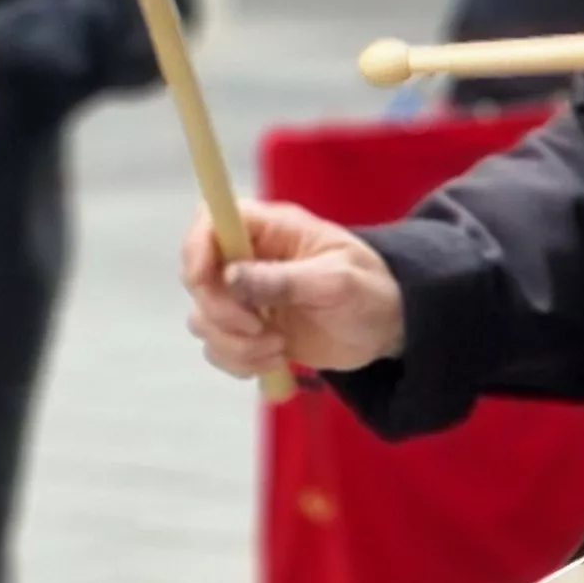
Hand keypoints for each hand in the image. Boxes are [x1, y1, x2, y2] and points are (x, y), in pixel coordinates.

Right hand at [182, 199, 405, 377]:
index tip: (204, 281)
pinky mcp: (247, 331)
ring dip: (235, 344)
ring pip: (203, 319)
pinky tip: (275, 361)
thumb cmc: (370, 290)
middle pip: (198, 278)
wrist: (387, 328)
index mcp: (268, 229)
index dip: (196, 248)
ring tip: (278, 348)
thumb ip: (284, 279)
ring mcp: (243, 297)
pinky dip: (239, 362)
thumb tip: (230, 277)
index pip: (210, 220)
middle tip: (259, 329)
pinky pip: (218, 348)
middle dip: (221, 312)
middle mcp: (246, 258)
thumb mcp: (336, 281)